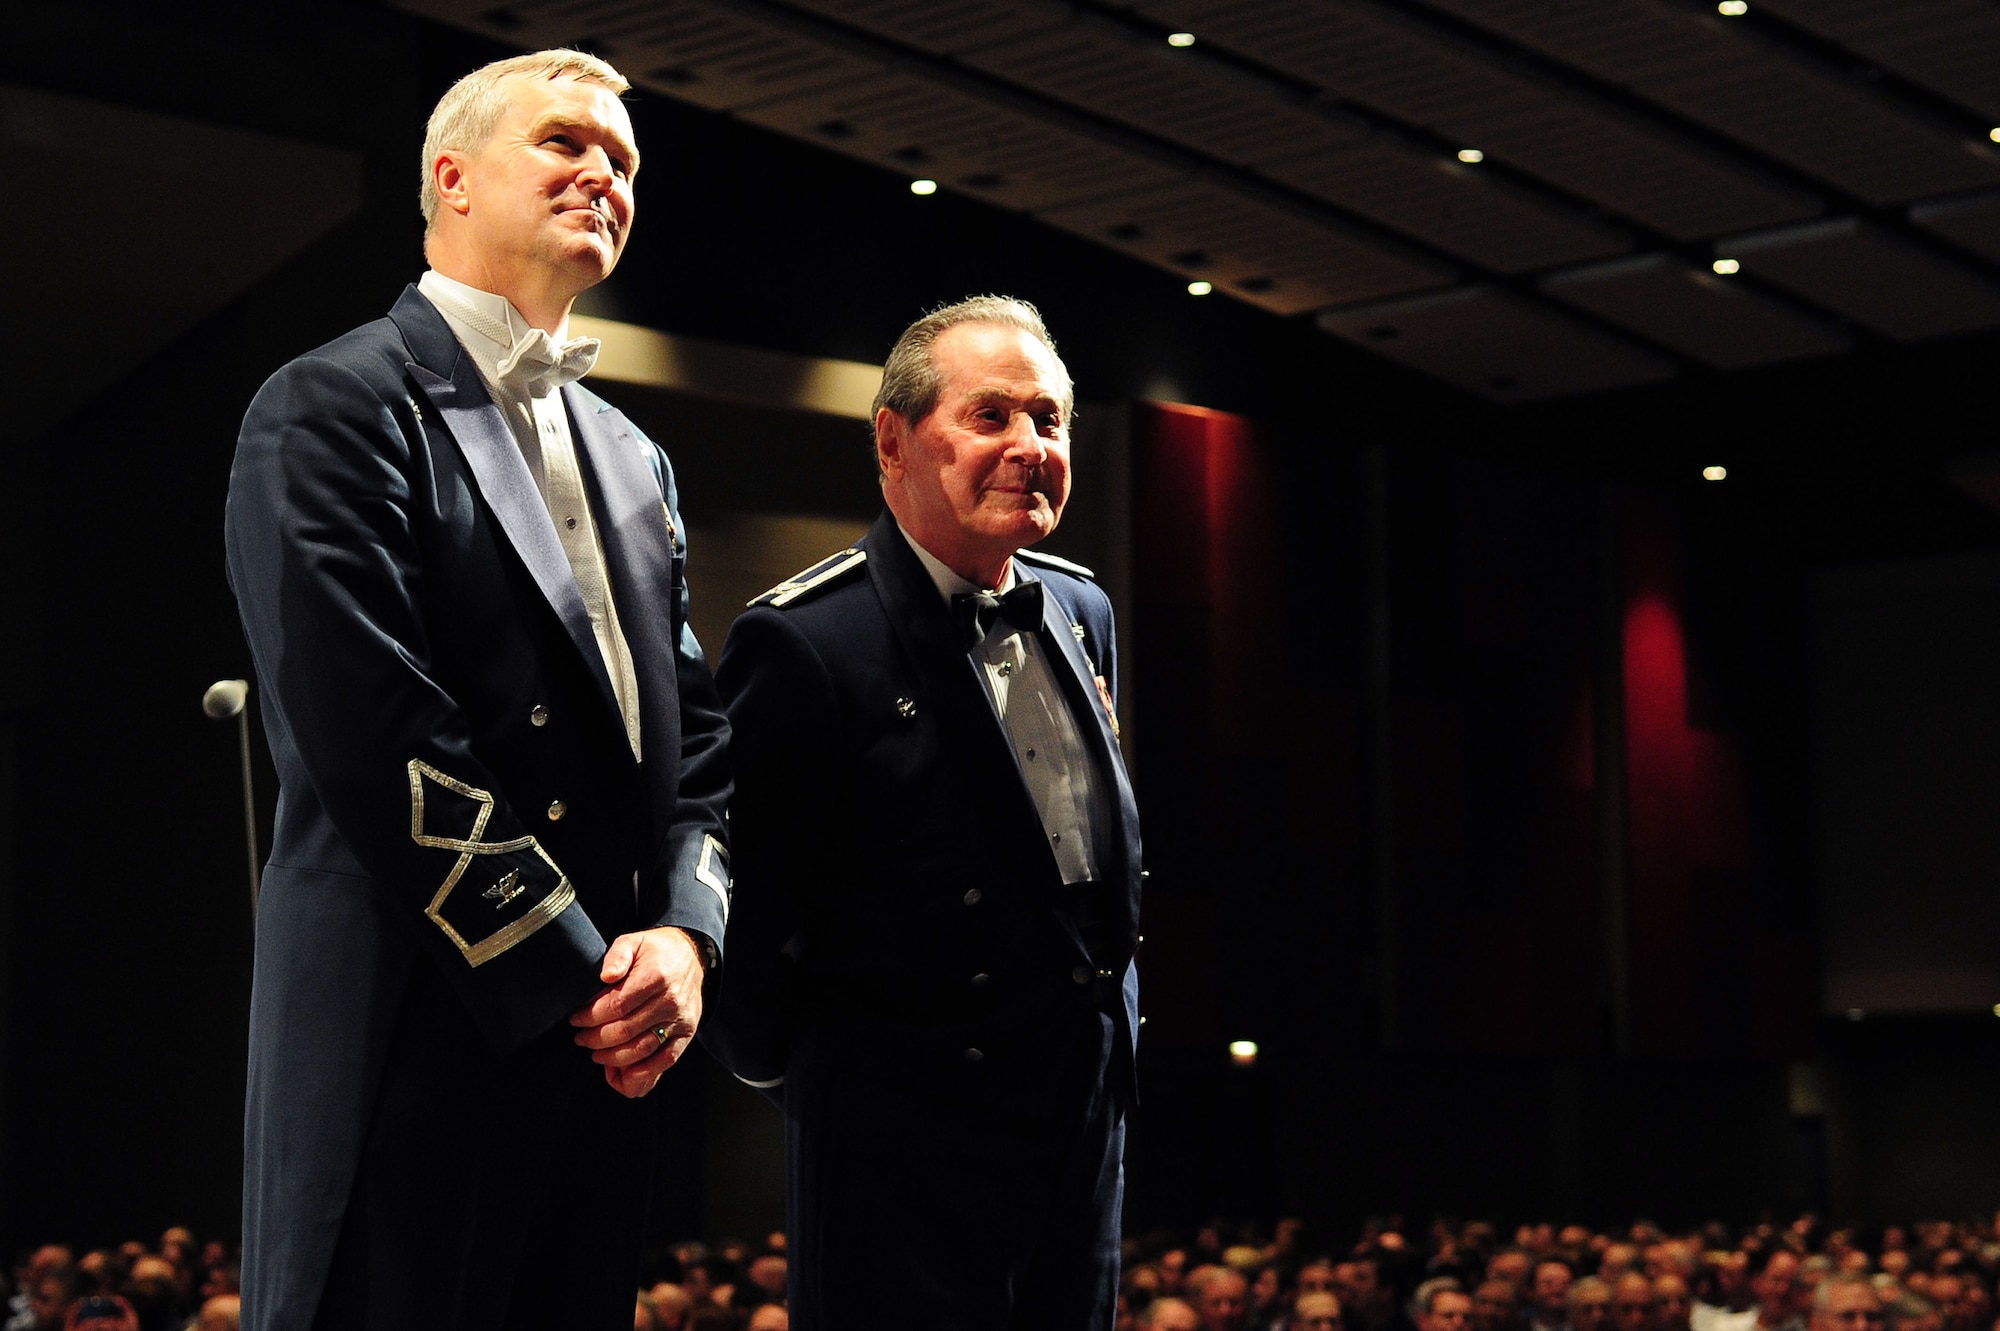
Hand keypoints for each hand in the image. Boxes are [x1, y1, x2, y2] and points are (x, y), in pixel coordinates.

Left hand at [569, 926, 705, 1097]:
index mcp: (656, 977)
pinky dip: (642, 1075)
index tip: (576, 1019)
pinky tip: (621, 1074)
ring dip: (613, 1058)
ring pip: (642, 1050)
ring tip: (596, 1054)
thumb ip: (617, 955)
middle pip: (626, 1031)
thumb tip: (606, 977)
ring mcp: (679, 1021)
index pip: (617, 1006)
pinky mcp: (686, 1035)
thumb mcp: (633, 941)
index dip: (591, 1017)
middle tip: (581, 1038)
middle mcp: (670, 1001)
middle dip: (596, 1039)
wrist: (693, 957)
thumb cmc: (656, 951)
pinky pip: (664, 1062)